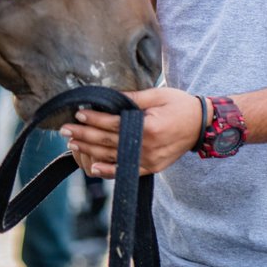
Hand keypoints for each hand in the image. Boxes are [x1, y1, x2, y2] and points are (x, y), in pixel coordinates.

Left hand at [60, 88, 203, 178]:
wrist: (202, 125)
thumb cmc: (180, 105)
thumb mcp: (158, 94)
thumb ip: (133, 98)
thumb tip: (109, 95)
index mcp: (147, 126)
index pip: (112, 123)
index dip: (93, 118)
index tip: (77, 113)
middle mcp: (146, 146)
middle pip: (107, 141)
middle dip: (84, 134)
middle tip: (64, 129)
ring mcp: (148, 160)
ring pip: (112, 157)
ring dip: (89, 150)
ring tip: (72, 143)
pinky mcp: (151, 168)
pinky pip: (125, 172)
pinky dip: (108, 171)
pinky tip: (93, 167)